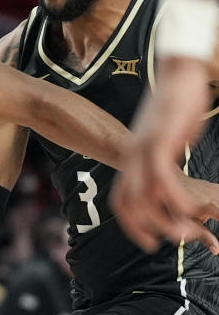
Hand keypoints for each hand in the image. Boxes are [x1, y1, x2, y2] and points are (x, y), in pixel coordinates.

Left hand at [112, 58, 212, 250]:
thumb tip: (167, 173)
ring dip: (168, 221)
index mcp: (132, 157)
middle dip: (147, 229)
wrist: (178, 72)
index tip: (148, 242)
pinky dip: (176, 200)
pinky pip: (163, 179)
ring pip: (145, 197)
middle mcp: (133, 155)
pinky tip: (193, 210)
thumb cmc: (175, 105)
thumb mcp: (166, 138)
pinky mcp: (161, 140)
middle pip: (128, 204)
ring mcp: (145, 148)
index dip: (131, 225)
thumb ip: (162, 158)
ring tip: (191, 233)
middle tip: (175, 241)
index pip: (121, 200)